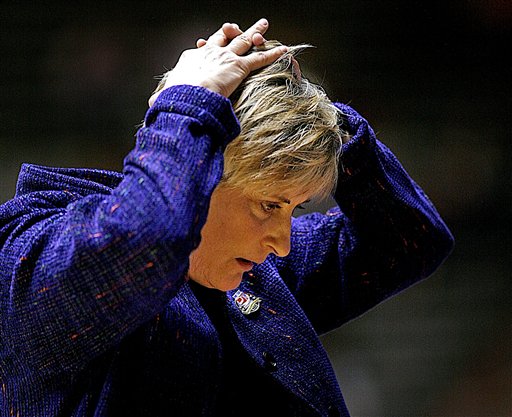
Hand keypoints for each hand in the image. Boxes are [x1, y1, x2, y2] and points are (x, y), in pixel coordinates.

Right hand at [148, 18, 286, 105]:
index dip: (206, 46)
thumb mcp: (163, 97)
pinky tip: (285, 49)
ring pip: (244, 41)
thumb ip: (161, 99)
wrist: (188, 96)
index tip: (205, 44)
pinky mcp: (240, 67)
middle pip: (223, 38)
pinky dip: (273, 54)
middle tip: (236, 25)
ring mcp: (226, 58)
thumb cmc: (174, 99)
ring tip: (263, 24)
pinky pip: (260, 58)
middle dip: (232, 30)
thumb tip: (152, 104)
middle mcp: (210, 53)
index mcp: (191, 59)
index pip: (202, 50)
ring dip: (255, 32)